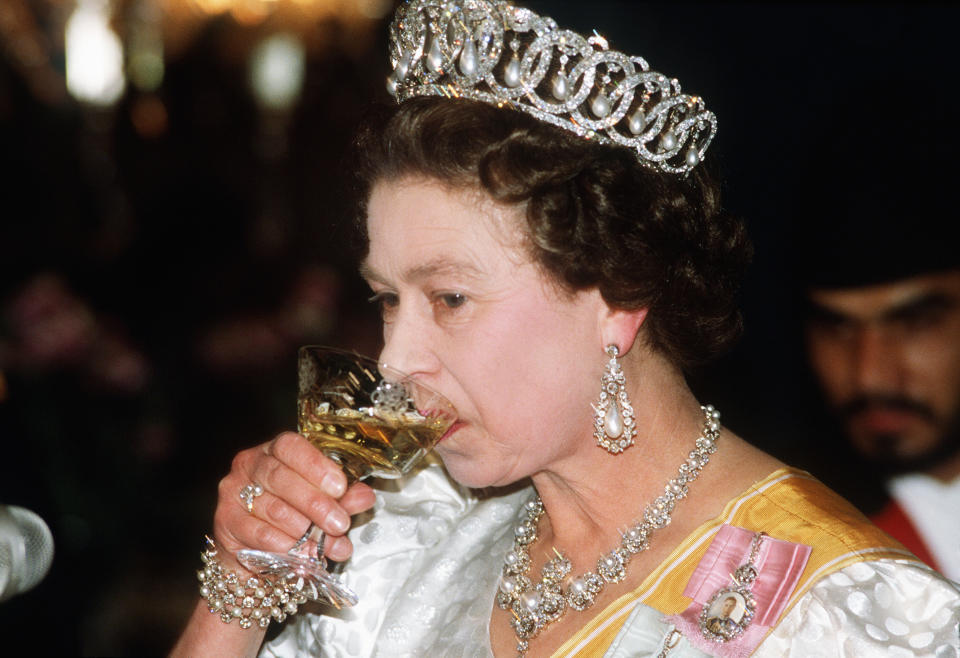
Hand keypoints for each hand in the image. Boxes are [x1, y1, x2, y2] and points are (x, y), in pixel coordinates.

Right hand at [212, 432, 376, 574]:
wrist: (253, 548)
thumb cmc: (292, 513)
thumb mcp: (322, 501)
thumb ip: (343, 497)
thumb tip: (366, 496)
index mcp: (274, 450)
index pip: (290, 446)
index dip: (315, 465)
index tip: (340, 486)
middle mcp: (250, 465)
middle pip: (282, 478)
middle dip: (316, 504)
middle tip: (341, 524)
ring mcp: (233, 492)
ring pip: (273, 509)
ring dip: (306, 532)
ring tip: (330, 546)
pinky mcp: (226, 522)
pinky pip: (259, 534)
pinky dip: (286, 547)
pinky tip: (304, 556)